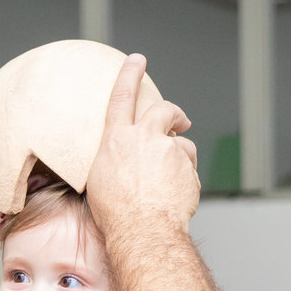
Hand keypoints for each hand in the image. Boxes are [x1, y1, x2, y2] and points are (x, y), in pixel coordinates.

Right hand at [86, 54, 198, 233]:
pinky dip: (186, 181)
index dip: (129, 74)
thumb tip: (124, 157)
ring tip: (171, 184)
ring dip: (180, 158)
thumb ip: (116, 159)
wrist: (142, 231)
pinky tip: (176, 198)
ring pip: (182, 145)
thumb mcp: (100, 181)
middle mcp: (143, 139)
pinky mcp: (187, 167)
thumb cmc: (116, 214)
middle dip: (174, 112)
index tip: (137, 59)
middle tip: (181, 121)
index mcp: (115, 140)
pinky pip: (190, 170)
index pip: (121, 97)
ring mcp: (168, 151)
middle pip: (164, 110)